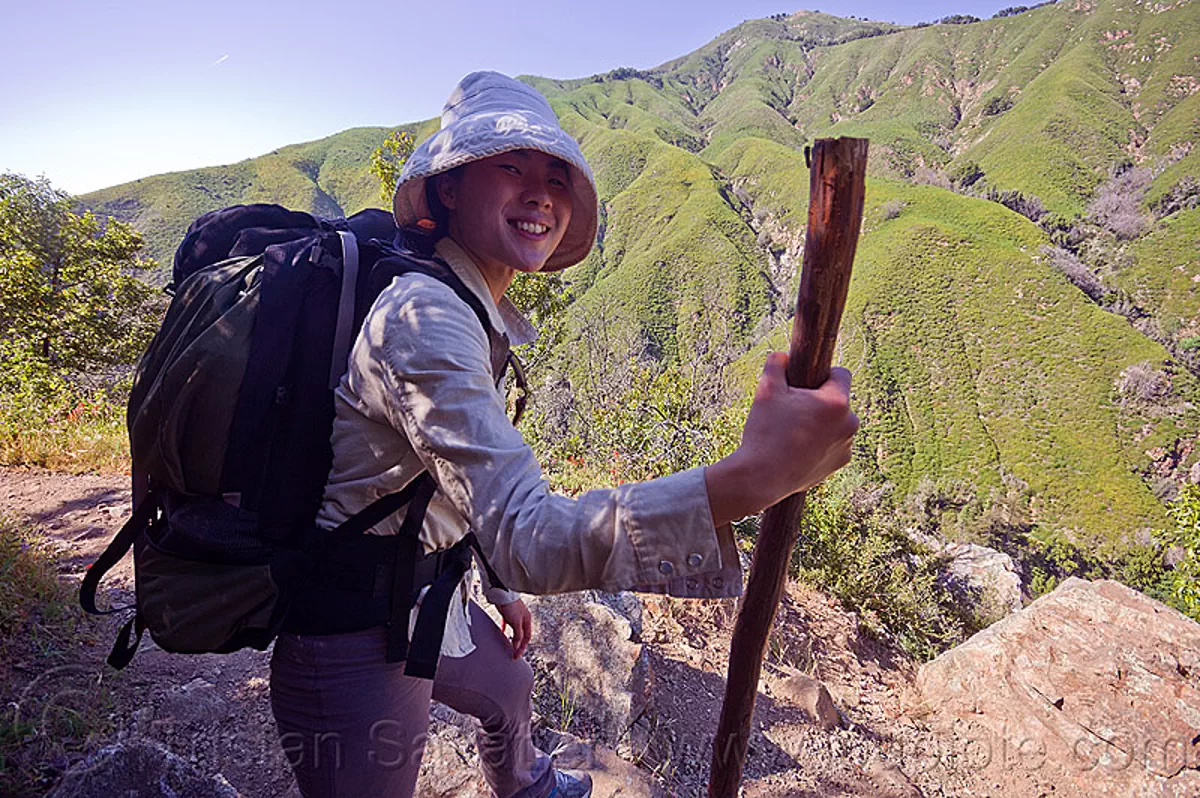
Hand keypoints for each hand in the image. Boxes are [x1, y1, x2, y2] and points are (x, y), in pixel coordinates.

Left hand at [497, 598, 531, 659]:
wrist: (503, 594)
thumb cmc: (511, 606)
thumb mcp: (516, 623)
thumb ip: (518, 635)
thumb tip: (517, 646)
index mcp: (527, 621)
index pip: (527, 638)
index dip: (522, 648)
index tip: (516, 656)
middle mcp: (523, 619)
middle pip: (522, 635)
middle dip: (518, 645)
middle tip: (513, 654)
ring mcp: (515, 616)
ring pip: (515, 631)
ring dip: (512, 639)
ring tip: (509, 646)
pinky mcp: (508, 614)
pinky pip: (507, 624)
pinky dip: (505, 630)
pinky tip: (502, 633)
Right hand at [707, 352, 858, 524]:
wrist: (761, 476)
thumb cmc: (765, 430)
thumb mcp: (766, 389)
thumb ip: (776, 364)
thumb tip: (782, 356)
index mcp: (837, 402)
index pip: (841, 373)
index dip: (822, 374)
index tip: (805, 383)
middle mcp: (850, 423)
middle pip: (838, 400)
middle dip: (819, 401)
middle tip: (793, 410)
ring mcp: (847, 445)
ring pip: (836, 423)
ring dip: (821, 422)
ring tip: (793, 431)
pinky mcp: (840, 462)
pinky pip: (833, 443)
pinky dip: (820, 443)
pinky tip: (798, 448)